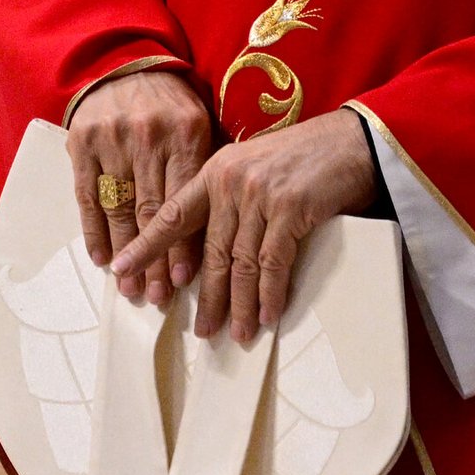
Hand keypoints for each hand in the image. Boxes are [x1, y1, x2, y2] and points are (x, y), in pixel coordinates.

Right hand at [67, 69, 212, 306]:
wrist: (125, 64)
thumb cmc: (171, 104)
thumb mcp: (201, 123)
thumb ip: (210, 166)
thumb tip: (232, 223)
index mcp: (186, 133)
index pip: (187, 199)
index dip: (185, 242)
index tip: (186, 280)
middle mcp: (150, 137)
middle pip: (153, 211)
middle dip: (157, 260)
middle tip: (159, 298)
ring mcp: (113, 140)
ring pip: (121, 208)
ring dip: (127, 254)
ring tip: (133, 290)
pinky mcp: (83, 144)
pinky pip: (88, 197)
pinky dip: (95, 231)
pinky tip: (105, 259)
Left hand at [110, 110, 374, 342]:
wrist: (353, 139)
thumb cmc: (307, 156)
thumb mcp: (256, 167)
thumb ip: (230, 198)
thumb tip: (214, 252)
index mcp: (216, 170)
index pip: (172, 213)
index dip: (147, 245)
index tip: (121, 270)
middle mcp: (232, 180)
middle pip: (210, 251)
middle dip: (206, 297)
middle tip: (203, 332)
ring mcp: (260, 194)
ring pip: (240, 263)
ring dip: (239, 305)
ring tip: (238, 334)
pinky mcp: (291, 207)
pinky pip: (273, 263)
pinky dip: (270, 294)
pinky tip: (269, 315)